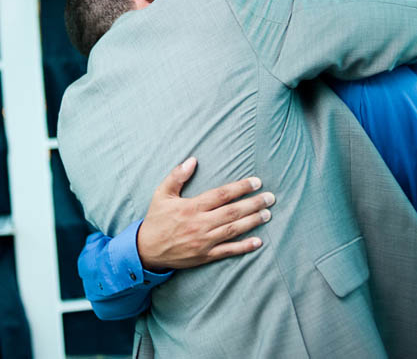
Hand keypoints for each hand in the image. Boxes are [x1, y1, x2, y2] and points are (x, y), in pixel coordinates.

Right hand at [137, 157, 275, 271]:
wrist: (146, 249)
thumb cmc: (156, 219)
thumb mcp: (161, 194)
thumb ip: (177, 176)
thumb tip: (192, 160)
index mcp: (191, 207)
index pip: (222, 194)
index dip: (241, 187)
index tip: (256, 182)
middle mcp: (200, 224)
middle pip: (232, 212)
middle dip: (253, 203)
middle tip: (270, 198)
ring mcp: (203, 241)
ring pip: (233, 230)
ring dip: (252, 222)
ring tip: (267, 214)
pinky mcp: (205, 256)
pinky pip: (228, 251)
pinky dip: (244, 247)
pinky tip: (258, 242)